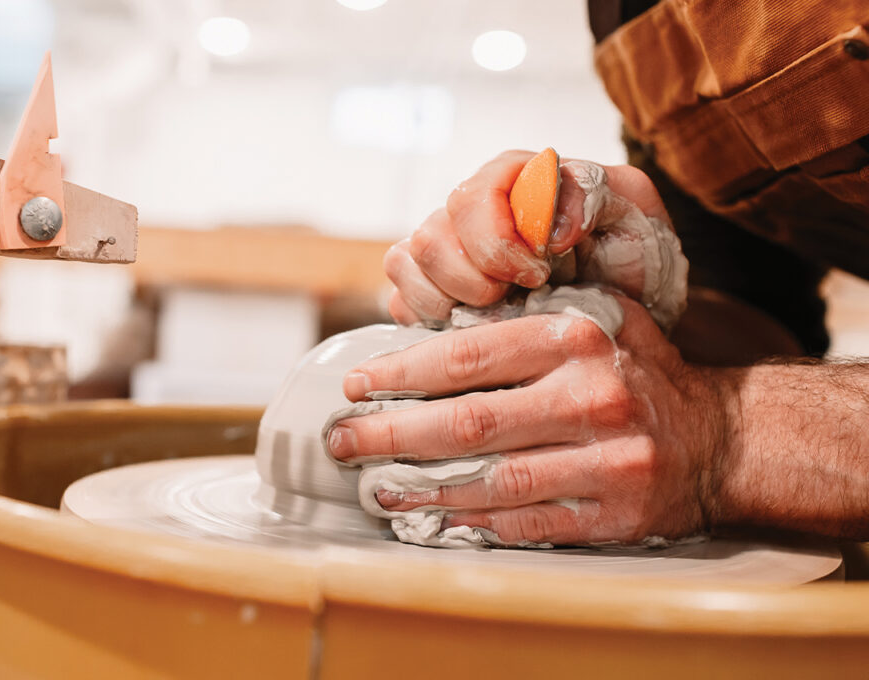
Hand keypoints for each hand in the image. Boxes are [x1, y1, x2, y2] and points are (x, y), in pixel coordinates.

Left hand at [325, 297, 722, 545]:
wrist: (719, 439)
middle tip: (343, 441)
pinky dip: (475, 523)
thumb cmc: (636, 372)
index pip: (468, 356)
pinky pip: (527, 521)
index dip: (401, 373)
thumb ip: (522, 319)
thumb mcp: (595, 320)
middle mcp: (592, 397)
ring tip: (377, 488)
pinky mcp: (614, 513)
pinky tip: (437, 518)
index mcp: (577, 338)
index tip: (356, 385)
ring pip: (491, 481)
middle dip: (392, 434)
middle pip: (468, 423)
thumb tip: (424, 333)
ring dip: (423, 489)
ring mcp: (606, 460)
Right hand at [384, 150, 674, 325]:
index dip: (496, 244)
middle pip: (430, 236)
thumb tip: (547, 224)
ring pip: (406, 264)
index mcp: (512, 178)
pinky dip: (427, 318)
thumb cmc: (631, 256)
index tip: (538, 275)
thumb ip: (593, 192)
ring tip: (496, 314)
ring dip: (448, 300)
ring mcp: (444, 247)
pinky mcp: (429, 288)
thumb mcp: (634, 211)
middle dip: (473, 280)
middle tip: (518, 298)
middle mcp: (470, 207)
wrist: (626, 310)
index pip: (471, 199)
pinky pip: (399, 296)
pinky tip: (472, 326)